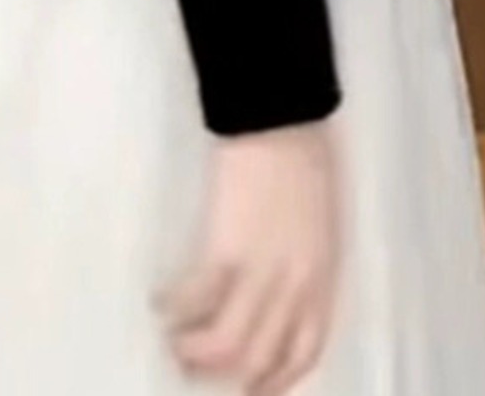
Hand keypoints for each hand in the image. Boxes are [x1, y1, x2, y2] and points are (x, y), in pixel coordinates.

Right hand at [154, 117, 341, 395]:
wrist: (283, 116)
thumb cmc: (305, 158)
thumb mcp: (322, 221)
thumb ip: (307, 264)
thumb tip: (280, 297)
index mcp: (324, 275)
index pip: (304, 350)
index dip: (276, 380)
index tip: (251, 388)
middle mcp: (297, 285)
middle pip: (261, 358)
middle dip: (226, 375)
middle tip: (197, 367)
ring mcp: (262, 270)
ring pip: (225, 345)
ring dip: (193, 352)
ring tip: (173, 340)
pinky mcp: (225, 249)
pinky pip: (195, 298)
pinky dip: (174, 307)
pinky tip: (160, 300)